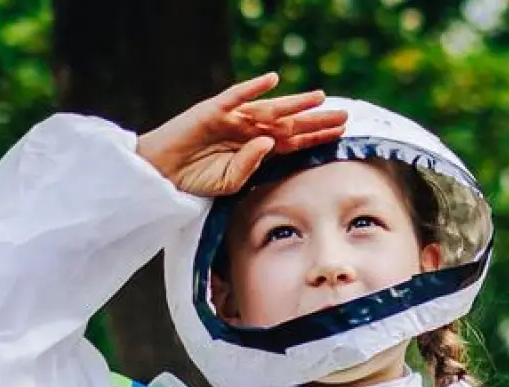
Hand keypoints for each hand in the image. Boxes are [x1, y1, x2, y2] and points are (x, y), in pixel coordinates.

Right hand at [136, 72, 348, 196]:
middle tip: (345, 116)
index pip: (293, 142)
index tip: (341, 134)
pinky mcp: (213, 110)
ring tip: (319, 98)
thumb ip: (251, 166)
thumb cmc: (197, 180)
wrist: (164, 174)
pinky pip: (235, 96)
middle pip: (289, 123)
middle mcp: (249, 131)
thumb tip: (270, 143)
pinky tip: (272, 81)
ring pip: (269, 108)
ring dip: (294, 103)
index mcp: (257, 149)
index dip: (316, 137)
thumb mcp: (231, 183)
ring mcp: (233, 118)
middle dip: (316, 120)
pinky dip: (252, 88)